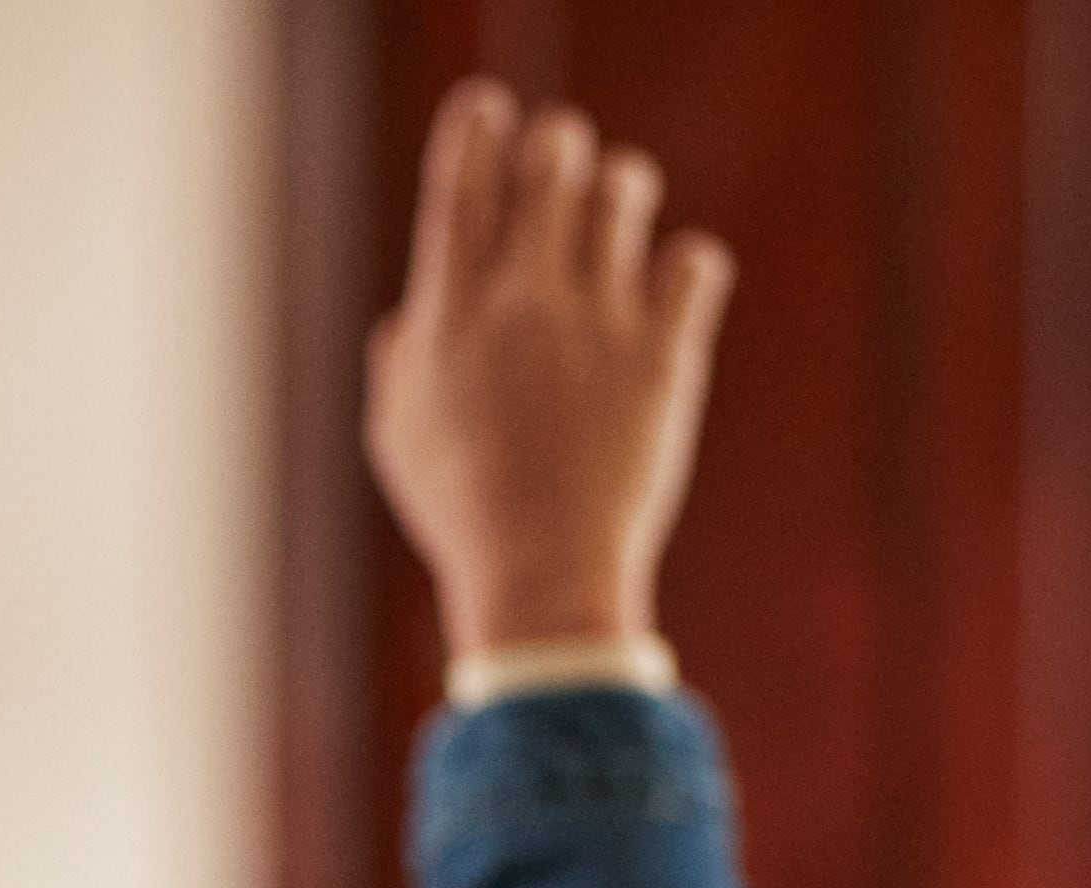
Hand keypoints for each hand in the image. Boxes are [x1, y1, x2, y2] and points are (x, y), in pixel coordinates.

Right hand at [364, 81, 731, 661]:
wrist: (541, 575)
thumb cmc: (460, 510)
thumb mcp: (397, 435)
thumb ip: (402, 356)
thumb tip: (412, 312)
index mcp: (446, 318)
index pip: (460, 182)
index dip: (476, 127)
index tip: (488, 110)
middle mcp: (521, 303)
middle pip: (553, 161)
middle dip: (557, 147)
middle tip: (560, 169)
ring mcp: (597, 323)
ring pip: (625, 190)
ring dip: (619, 191)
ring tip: (613, 223)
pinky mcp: (665, 353)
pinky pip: (693, 261)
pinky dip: (681, 268)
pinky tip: (663, 298)